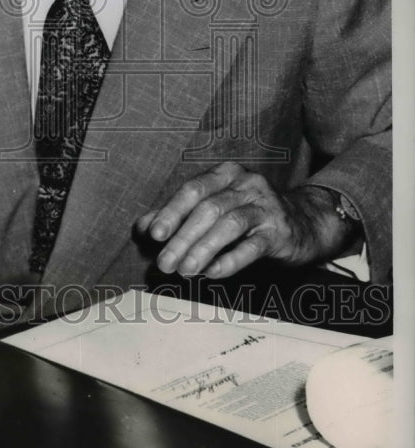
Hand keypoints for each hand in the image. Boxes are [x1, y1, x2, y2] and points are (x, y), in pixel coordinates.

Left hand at [136, 162, 352, 277]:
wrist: (305, 223)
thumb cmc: (250, 215)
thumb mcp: (215, 207)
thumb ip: (179, 215)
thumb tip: (142, 226)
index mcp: (225, 174)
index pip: (193, 189)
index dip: (172, 211)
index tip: (154, 234)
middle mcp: (246, 184)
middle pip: (208, 208)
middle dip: (183, 237)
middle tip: (164, 262)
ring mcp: (266, 206)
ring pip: (229, 225)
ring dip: (202, 249)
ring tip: (184, 270)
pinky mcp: (281, 232)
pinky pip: (253, 246)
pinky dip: (230, 260)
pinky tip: (212, 273)